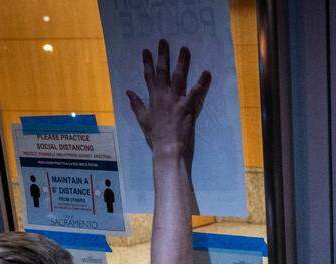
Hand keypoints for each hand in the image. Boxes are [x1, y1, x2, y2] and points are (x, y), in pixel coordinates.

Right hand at [126, 39, 211, 157]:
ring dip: (182, 62)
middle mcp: (163, 96)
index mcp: (153, 99)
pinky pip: (196, 92)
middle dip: (163, 55)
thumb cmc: (156, 138)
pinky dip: (202, 82)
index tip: (146, 50)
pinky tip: (207, 72)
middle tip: (164, 41)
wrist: (168, 150)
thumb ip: (136, 104)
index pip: (149, 77)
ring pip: (178, 77)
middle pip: (163, 72)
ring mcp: (175, 101)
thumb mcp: (143, 120)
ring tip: (185, 49)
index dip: (147, 63)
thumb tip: (128, 92)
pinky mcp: (187, 107)